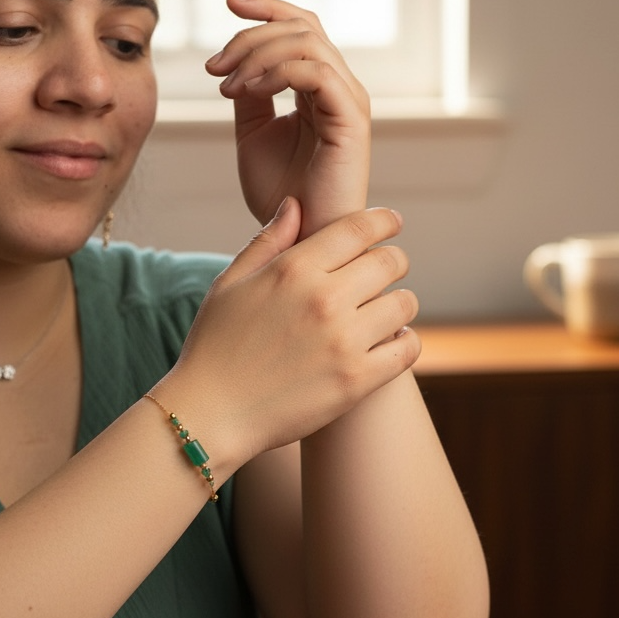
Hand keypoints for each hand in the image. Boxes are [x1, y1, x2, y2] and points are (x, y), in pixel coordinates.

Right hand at [158, 199, 418, 465]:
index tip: (393, 223)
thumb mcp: (230, 284)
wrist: (210, 414)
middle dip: (393, 263)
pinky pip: (408, 348)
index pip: (359, 228)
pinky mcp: (357, 380)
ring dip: (399, 304)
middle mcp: (324, 299)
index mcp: (293, 269)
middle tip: (387, 274)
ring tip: (384, 313)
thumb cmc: (215, 347)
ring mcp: (343, 341)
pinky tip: (388, 343)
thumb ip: (268, 241)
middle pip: (390, 262)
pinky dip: (404, 342)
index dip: (384, 220)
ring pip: (404, 303)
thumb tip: (296, 203)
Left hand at [206, 0, 370, 238]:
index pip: (302, 26)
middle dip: (250, 36)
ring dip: (257, 54)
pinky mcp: (352, 118)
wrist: (298, 240)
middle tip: (213, 66)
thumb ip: (250, 93)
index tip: (228, 4)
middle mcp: (341, 88)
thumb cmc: (279, 197)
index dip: (267, 7)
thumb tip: (235, 59)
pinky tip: (249, 92)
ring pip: (307, 42)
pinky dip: (276, 72)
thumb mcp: (253, 133)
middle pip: (301, 26)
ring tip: (228, 84)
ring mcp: (349, 101)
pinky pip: (316, 72)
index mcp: (321, 89)